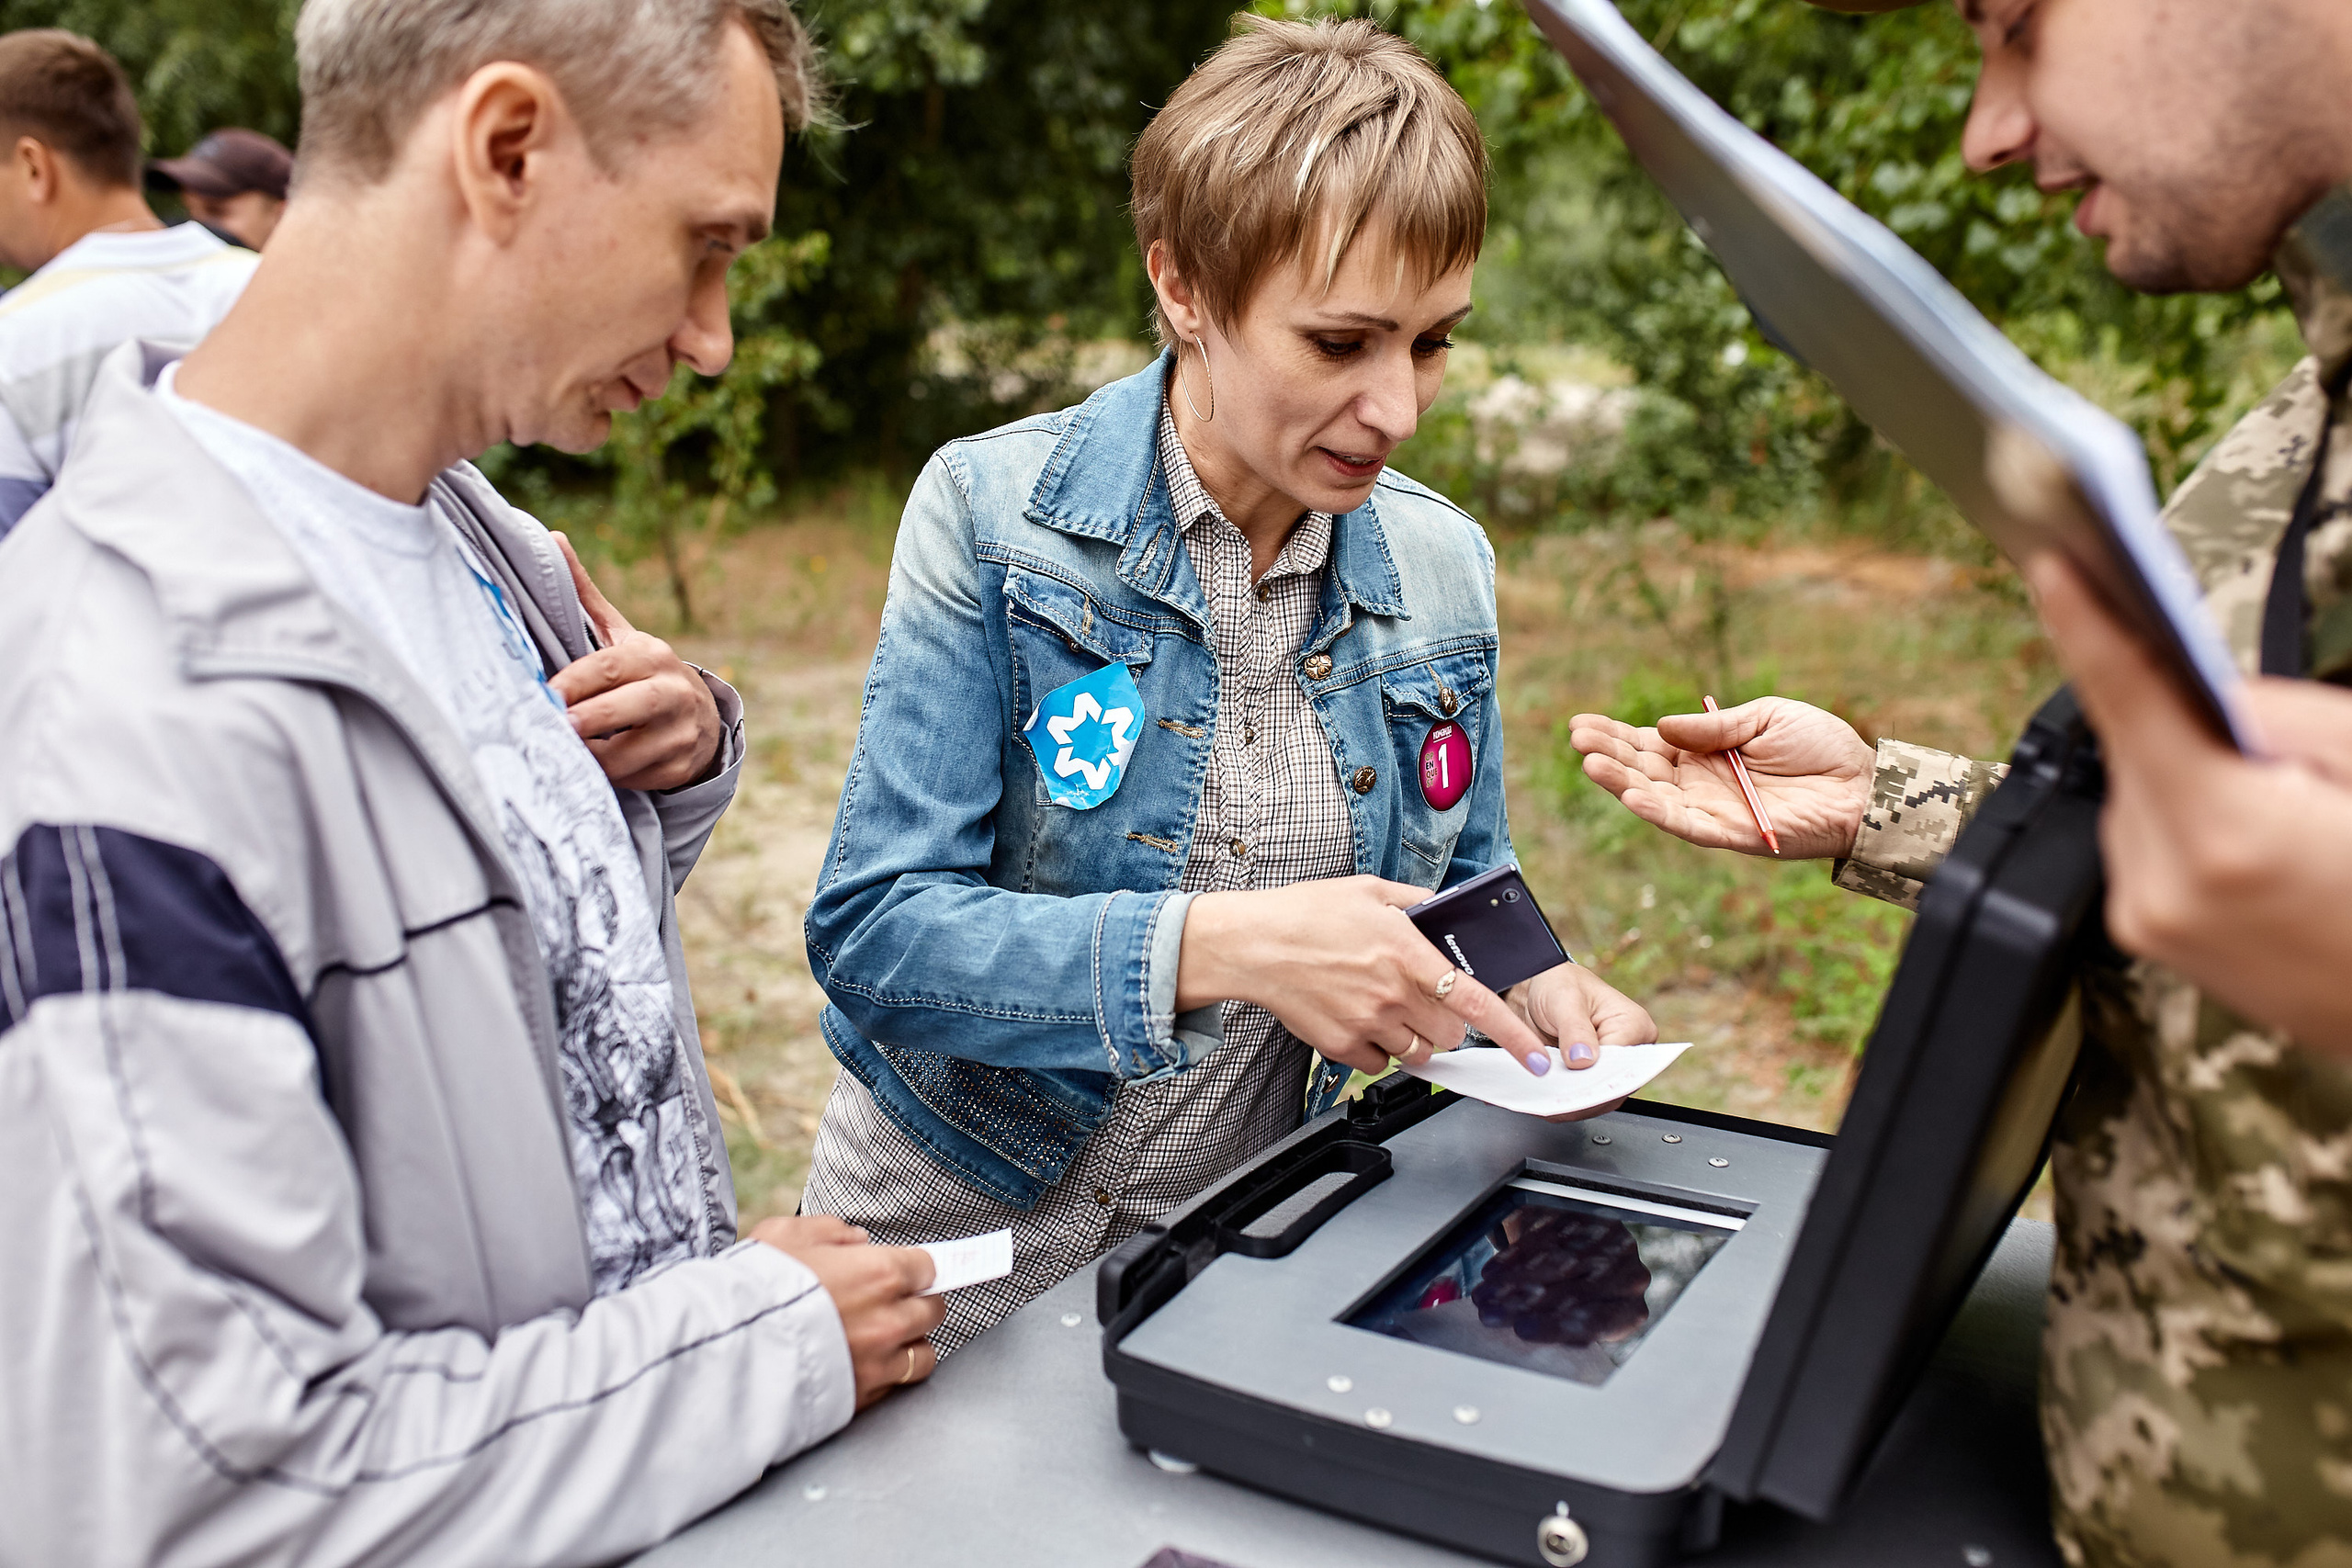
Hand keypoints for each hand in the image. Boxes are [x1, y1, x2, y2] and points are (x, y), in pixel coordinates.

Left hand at [547, 532, 722, 790]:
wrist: (701, 718)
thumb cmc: (642, 674)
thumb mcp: (620, 636)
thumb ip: (584, 596)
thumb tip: (552, 538)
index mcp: (652, 655)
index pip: (609, 666)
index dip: (576, 682)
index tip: (545, 694)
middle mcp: (673, 691)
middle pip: (629, 707)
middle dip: (589, 720)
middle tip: (555, 728)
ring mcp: (682, 732)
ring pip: (630, 751)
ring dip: (593, 757)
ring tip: (562, 756)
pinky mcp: (680, 766)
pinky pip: (636, 778)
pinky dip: (610, 778)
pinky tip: (589, 773)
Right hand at [748, 1215, 945, 1408]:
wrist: (729, 1349)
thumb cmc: (756, 1289)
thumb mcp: (786, 1235)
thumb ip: (831, 1230)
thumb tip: (856, 1239)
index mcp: (879, 1273)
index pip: (927, 1267)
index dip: (914, 1268)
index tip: (907, 1273)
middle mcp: (889, 1319)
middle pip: (933, 1310)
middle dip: (917, 1303)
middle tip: (894, 1303)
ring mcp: (880, 1363)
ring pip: (925, 1354)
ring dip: (911, 1344)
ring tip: (886, 1339)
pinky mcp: (864, 1397)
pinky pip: (896, 1387)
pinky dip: (888, 1377)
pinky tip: (865, 1366)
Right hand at [1176, 875, 1565, 1077]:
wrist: (1252, 944)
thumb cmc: (1306, 913)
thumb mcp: (1369, 891)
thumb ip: (1416, 902)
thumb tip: (1445, 909)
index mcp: (1407, 953)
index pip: (1476, 1002)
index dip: (1513, 1036)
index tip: (1535, 1059)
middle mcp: (1392, 994)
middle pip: (1451, 1033)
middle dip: (1446, 1021)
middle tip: (1420, 999)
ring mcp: (1366, 1024)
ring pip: (1419, 1054)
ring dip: (1414, 1038)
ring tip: (1386, 1008)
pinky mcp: (1341, 1046)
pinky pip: (1380, 1065)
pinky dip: (1377, 1051)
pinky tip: (1358, 1019)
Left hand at [1507, 961, 1657, 1121]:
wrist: (1539, 991)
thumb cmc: (1559, 985)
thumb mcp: (1564, 999)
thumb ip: (1575, 1029)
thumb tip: (1584, 1060)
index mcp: (1634, 1025)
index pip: (1622, 1064)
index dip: (1598, 1079)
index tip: (1574, 1088)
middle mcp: (1629, 1050)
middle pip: (1613, 1087)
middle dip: (1583, 1097)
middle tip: (1556, 1102)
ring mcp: (1611, 1068)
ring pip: (1598, 1100)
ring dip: (1571, 1104)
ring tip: (1547, 1105)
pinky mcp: (1592, 1079)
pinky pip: (1582, 1099)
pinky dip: (1563, 1102)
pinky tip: (1545, 1101)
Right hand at [1571, 699, 1875, 859]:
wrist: (1862, 786)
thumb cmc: (1820, 747)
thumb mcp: (1764, 717)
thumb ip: (1713, 726)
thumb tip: (1660, 725)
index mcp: (1705, 753)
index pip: (1649, 744)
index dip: (1614, 734)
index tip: (1580, 723)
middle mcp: (1699, 784)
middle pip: (1643, 770)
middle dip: (1608, 754)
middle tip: (1576, 739)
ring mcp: (1712, 810)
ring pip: (1656, 798)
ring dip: (1621, 782)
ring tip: (1592, 764)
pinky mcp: (1730, 834)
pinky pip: (1687, 825)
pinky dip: (1658, 813)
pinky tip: (1631, 796)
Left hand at [2027, 555, 2351, 1056]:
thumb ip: (2280, 716)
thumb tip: (2207, 688)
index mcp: (2224, 835)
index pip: (2129, 702)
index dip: (2087, 625)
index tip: (2053, 568)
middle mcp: (2164, 885)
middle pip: (2132, 751)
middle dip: (2185, 723)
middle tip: (2271, 745)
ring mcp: (2150, 921)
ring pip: (2135, 795)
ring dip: (2188, 776)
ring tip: (2285, 807)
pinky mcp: (2149, 938)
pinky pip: (2142, 840)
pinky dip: (2185, 818)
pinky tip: (2259, 839)